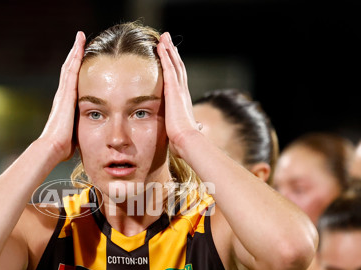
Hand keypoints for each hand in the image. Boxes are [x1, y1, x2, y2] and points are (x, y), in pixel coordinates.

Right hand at [39, 31, 85, 161]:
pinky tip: (79, 45)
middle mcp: (62, 96)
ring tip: (80, 37)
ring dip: (74, 51)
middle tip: (80, 41)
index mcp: (64, 105)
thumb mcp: (74, 135)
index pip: (70, 83)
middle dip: (74, 56)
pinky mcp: (66, 92)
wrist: (52, 146)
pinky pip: (71, 69)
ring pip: (69, 66)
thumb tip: (87, 137)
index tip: (80, 59)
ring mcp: (63, 93)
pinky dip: (75, 56)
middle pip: (68, 70)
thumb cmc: (63, 146)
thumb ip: (79, 130)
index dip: (74, 70)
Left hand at [157, 32, 199, 156]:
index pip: (180, 80)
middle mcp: (183, 92)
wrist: (187, 140)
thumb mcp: (187, 130)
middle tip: (168, 41)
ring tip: (164, 38)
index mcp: (184, 101)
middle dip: (173, 53)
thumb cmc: (185, 140)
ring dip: (169, 50)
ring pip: (174, 64)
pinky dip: (165, 56)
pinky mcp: (173, 89)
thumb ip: (192, 126)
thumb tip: (199, 127)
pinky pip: (168, 68)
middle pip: (178, 67)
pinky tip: (161, 46)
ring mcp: (179, 90)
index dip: (176, 67)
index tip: (173, 57)